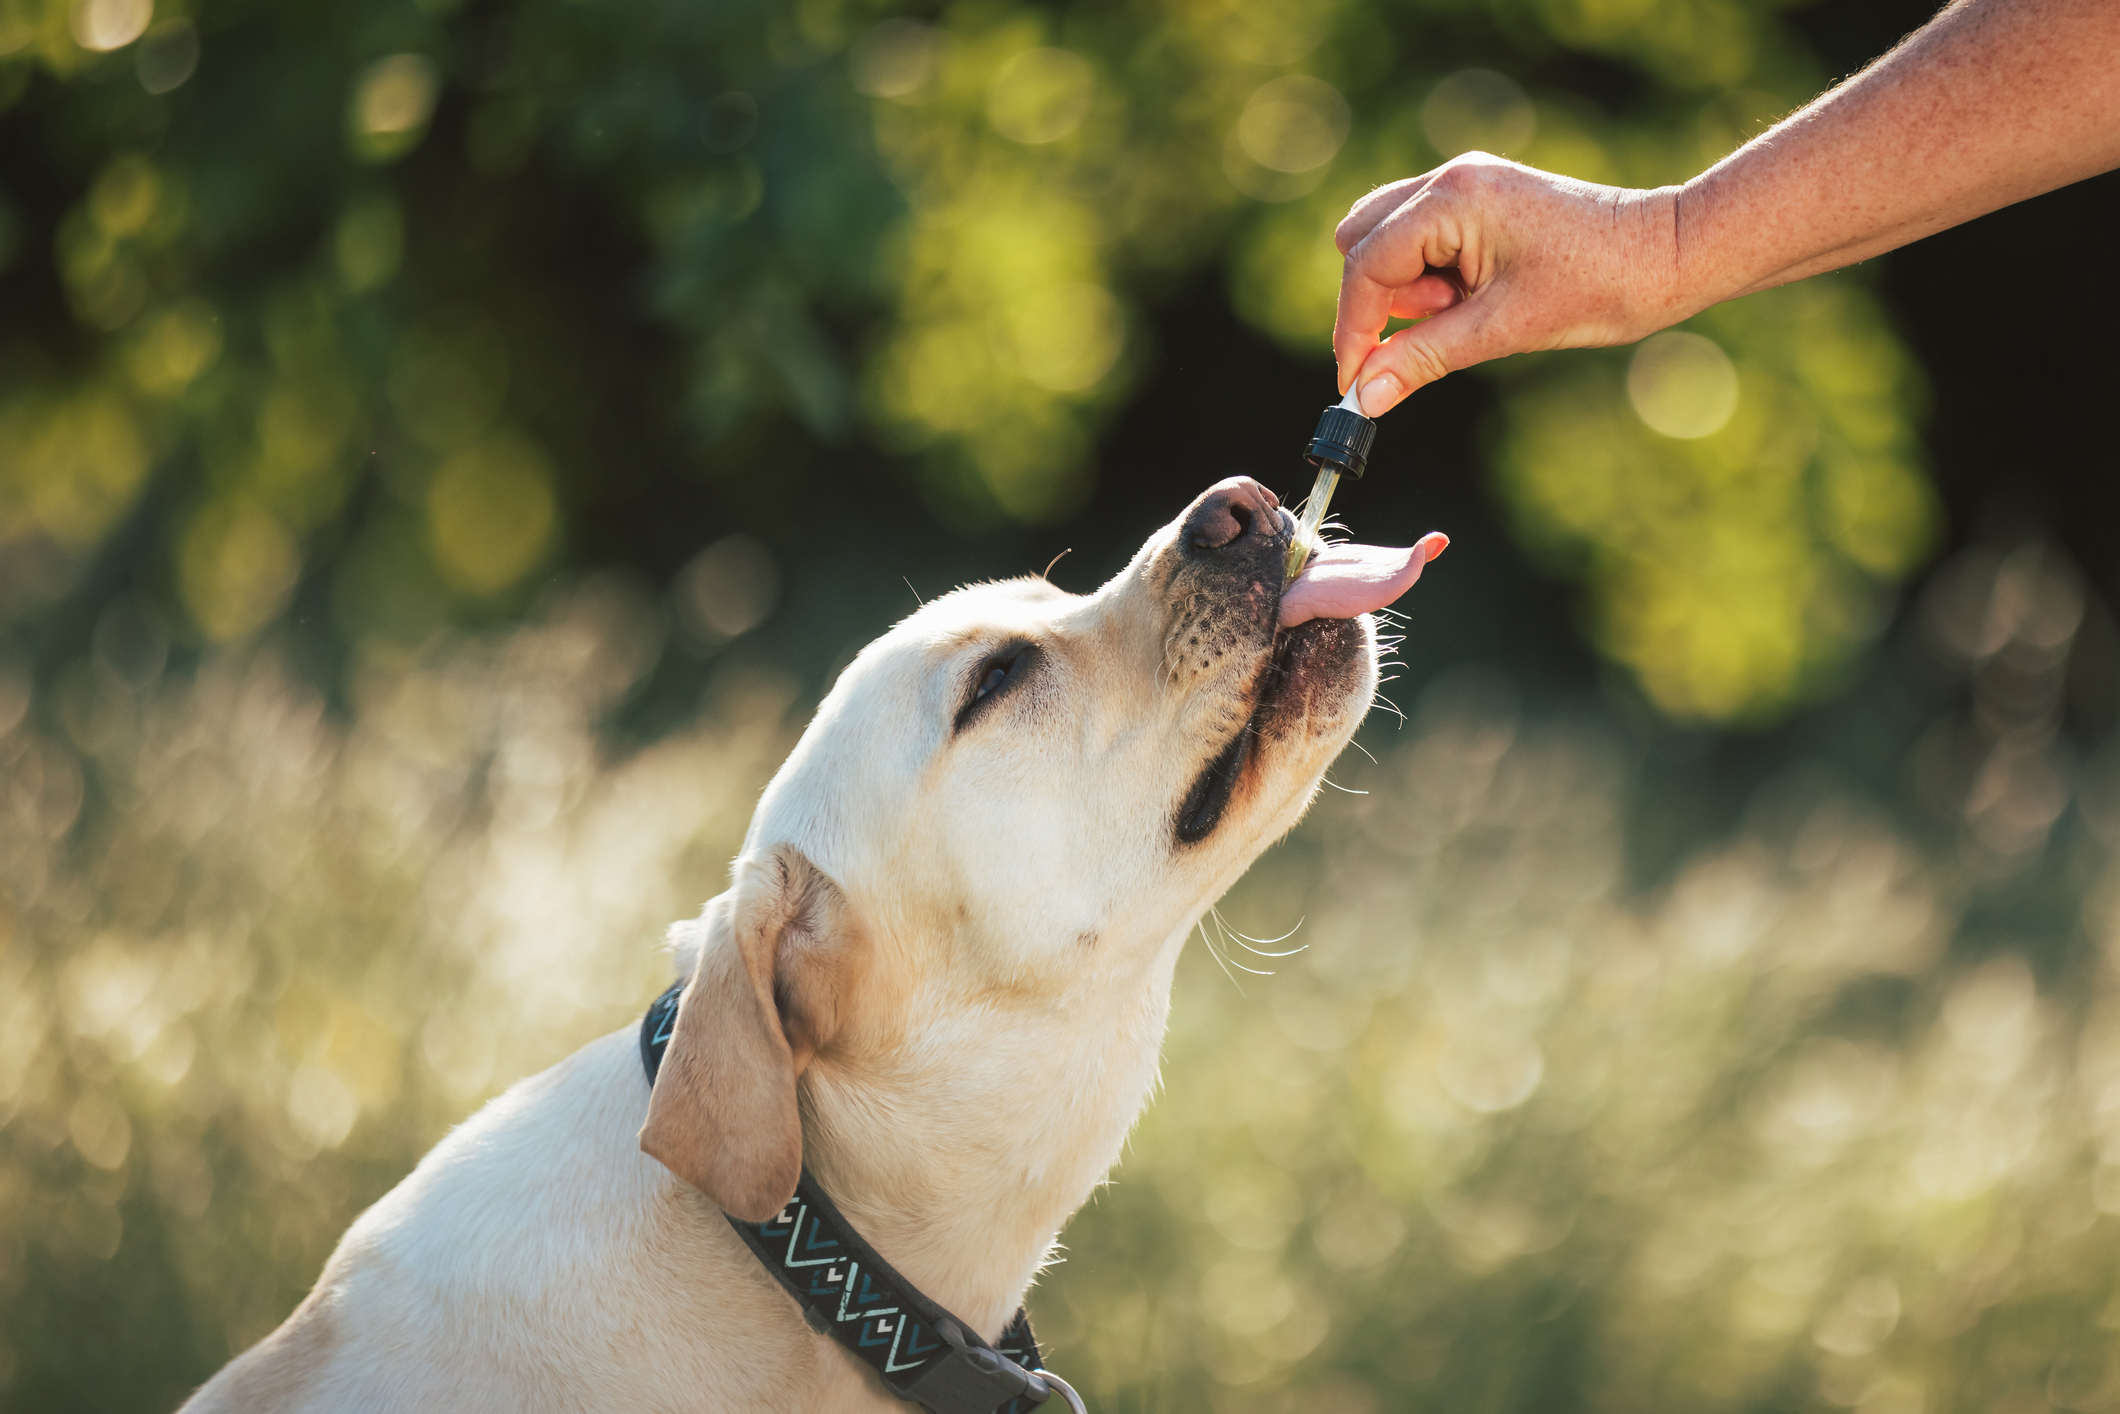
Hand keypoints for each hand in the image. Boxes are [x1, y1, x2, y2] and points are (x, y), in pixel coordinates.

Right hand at [1332, 154, 1680, 415]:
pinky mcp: (1480, 200)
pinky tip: (1473, 298)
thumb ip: (1422, 358)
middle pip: (1361, 240)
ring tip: (1466, 311)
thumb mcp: (1501, 331)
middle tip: (1430, 332)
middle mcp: (1451, 178)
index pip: (1367, 265)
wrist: (1667, 255)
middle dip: (1380, 300)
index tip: (1356, 383)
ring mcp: (1465, 184)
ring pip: (1388, 240)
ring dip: (1408, 290)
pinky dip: (1430, 278)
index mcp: (1453, 199)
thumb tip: (1364, 397)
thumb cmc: (1599, 286)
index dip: (1355, 329)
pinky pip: (1422, 239)